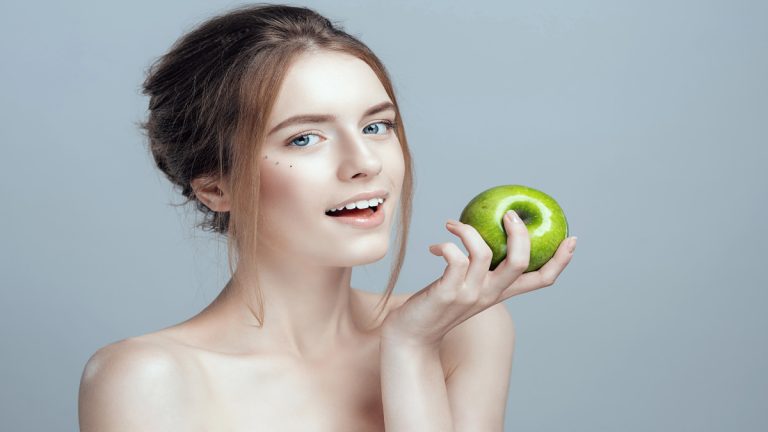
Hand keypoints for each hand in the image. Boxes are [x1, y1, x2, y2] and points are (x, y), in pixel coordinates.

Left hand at [381, 210, 576, 347]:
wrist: (411, 337)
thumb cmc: (436, 307)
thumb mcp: (466, 287)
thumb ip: (478, 269)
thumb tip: (481, 231)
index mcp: (500, 293)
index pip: (541, 280)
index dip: (560, 261)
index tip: (571, 239)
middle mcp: (490, 295)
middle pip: (521, 262)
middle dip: (519, 233)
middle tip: (508, 214)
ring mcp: (470, 295)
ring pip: (484, 253)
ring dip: (468, 231)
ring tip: (453, 225)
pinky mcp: (447, 293)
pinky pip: (454, 259)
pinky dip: (446, 245)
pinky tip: (434, 247)